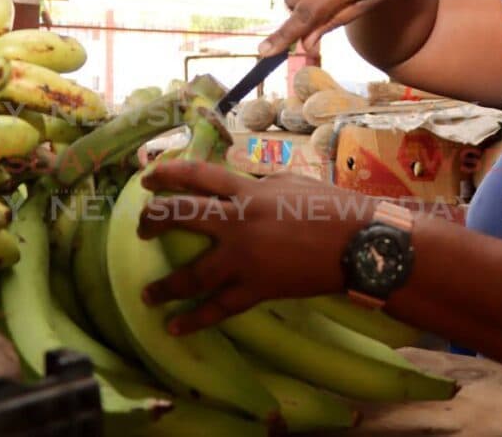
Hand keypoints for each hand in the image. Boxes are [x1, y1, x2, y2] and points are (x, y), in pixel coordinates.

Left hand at [137, 161, 375, 334]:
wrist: (359, 243)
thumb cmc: (331, 207)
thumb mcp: (290, 184)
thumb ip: (258, 186)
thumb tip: (237, 189)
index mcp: (248, 192)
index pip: (197, 176)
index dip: (167, 174)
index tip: (147, 177)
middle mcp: (238, 222)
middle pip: (180, 216)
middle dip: (152, 221)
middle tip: (141, 229)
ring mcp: (245, 259)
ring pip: (191, 274)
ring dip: (164, 285)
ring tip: (147, 294)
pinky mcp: (257, 288)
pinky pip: (219, 308)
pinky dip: (194, 320)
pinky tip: (174, 327)